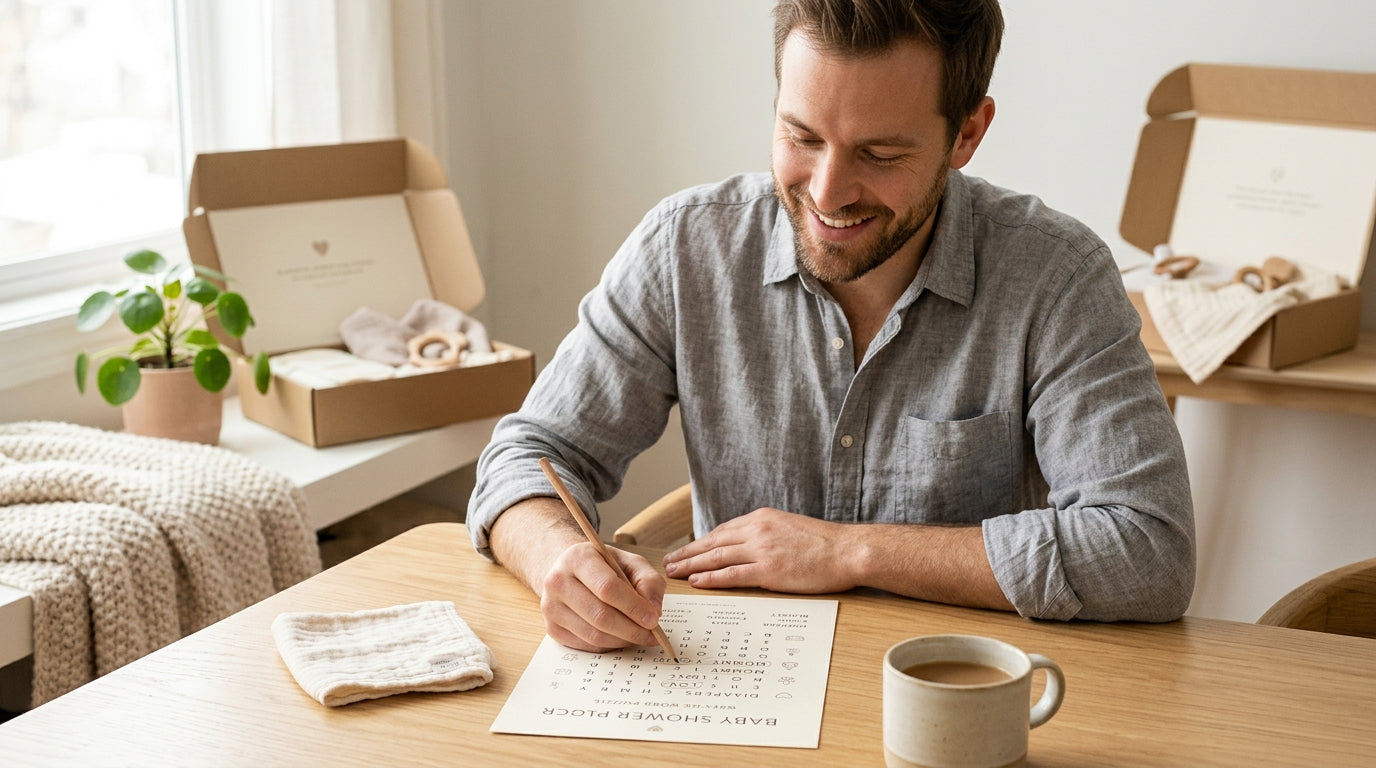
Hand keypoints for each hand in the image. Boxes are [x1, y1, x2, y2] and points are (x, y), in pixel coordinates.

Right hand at [539, 541, 666, 652]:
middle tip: (651, 634)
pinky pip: (586, 645)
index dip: (633, 606)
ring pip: (594, 635)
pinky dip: (609, 645)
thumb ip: (648, 581)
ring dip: (622, 640)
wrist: (568, 571)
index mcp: (578, 558)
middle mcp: (558, 581)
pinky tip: (620, 637)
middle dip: (632, 629)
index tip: (653, 619)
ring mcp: (551, 607)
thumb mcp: (629, 562)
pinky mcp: (552, 628)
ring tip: (639, 635)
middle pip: (600, 615)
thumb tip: (654, 610)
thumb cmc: (602, 566)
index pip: (607, 587)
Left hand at [662, 507, 857, 592]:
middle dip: (688, 553)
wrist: (847, 550)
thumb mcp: (789, 528)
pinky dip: (711, 578)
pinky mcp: (769, 570)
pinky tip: (696, 582)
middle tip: (668, 562)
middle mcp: (757, 530)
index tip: (686, 550)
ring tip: (674, 573)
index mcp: (762, 518)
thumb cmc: (824, 543)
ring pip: (716, 558)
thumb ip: (767, 534)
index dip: (701, 542)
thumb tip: (749, 546)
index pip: (723, 531)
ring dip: (691, 565)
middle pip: (713, 542)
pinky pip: (732, 575)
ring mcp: (762, 550)